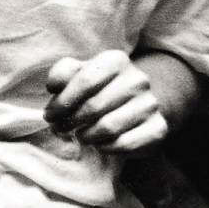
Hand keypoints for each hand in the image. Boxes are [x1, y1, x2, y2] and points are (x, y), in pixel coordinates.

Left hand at [43, 50, 168, 155]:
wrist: (135, 103)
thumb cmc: (97, 88)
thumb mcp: (78, 73)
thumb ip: (62, 73)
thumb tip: (54, 87)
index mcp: (116, 60)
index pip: (85, 81)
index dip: (62, 102)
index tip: (50, 115)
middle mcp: (138, 79)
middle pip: (94, 106)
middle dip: (70, 122)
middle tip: (60, 128)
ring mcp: (150, 104)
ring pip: (109, 128)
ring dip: (87, 136)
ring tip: (80, 135)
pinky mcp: (158, 128)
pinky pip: (125, 144)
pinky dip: (106, 148)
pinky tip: (100, 143)